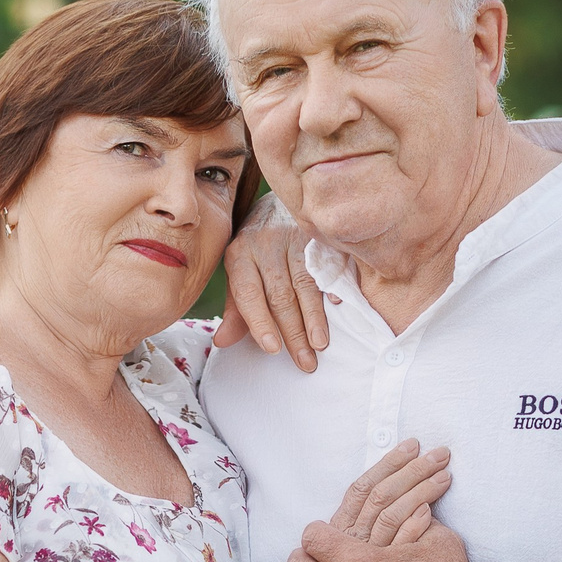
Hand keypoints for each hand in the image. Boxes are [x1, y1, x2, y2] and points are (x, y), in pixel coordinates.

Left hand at [213, 201, 329, 371]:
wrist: (279, 199)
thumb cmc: (257, 246)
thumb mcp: (239, 272)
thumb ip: (235, 308)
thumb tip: (222, 342)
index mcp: (239, 255)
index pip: (249, 294)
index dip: (260, 323)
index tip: (273, 349)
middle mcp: (265, 245)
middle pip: (280, 294)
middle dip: (294, 332)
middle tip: (304, 361)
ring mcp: (293, 237)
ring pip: (305, 282)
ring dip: (315, 317)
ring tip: (320, 345)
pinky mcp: (317, 234)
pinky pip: (327, 263)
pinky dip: (333, 285)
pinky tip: (338, 306)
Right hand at [330, 438, 449, 545]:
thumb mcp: (356, 537)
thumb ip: (370, 510)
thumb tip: (398, 472)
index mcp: (341, 525)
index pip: (363, 486)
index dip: (389, 463)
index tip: (413, 445)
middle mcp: (352, 538)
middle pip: (381, 496)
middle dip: (412, 471)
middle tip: (439, 455)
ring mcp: (370, 555)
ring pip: (392, 515)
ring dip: (420, 492)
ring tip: (444, 476)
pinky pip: (401, 544)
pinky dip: (414, 525)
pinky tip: (429, 510)